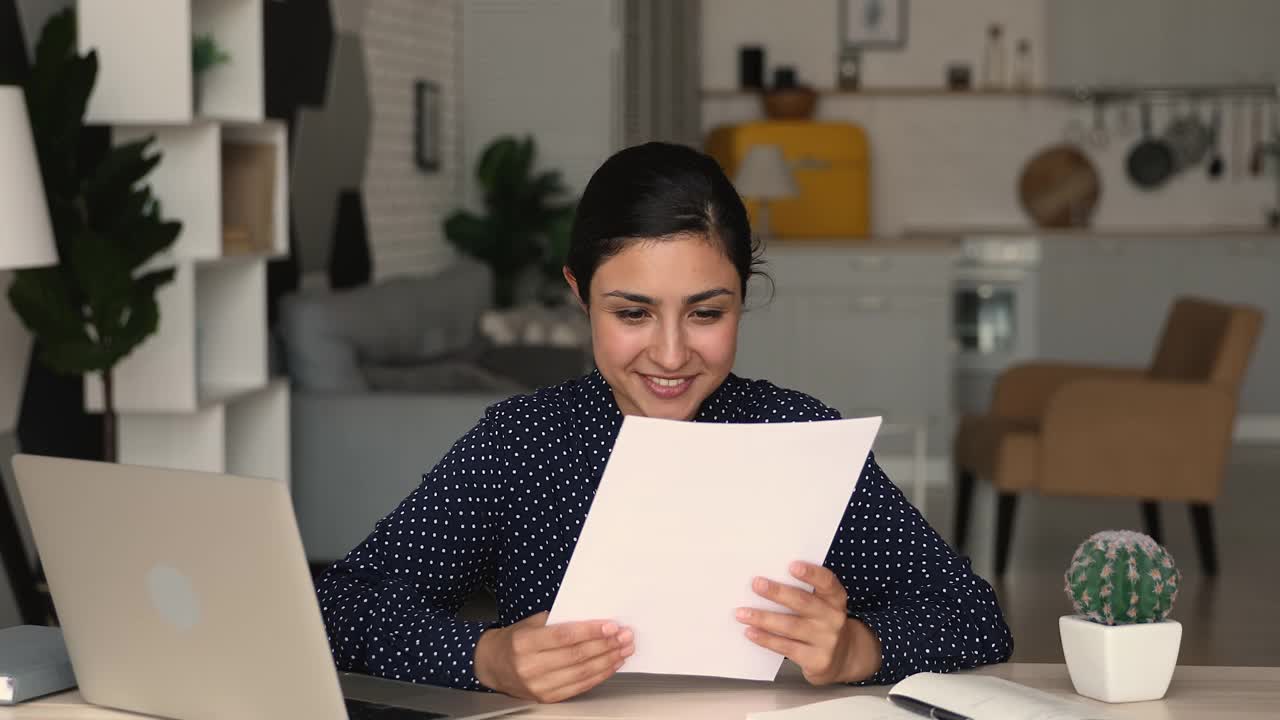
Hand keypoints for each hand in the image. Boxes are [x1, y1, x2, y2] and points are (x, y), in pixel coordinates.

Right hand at [473, 611, 633, 702]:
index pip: (563, 636)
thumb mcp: (530, 623)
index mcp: (524, 643)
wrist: (493, 666)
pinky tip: (611, 664)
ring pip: (581, 673)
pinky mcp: (547, 698)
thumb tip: (592, 617)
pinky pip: (579, 687)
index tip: (611, 626)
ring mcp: (539, 685)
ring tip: (624, 649)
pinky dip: (599, 675)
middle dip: (605, 645)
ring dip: (608, 660)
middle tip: (624, 636)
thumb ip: (557, 621)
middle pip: (576, 656)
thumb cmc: (514, 640)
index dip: (590, 631)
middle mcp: (530, 667)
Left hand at [736, 561, 880, 684]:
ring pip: (790, 626)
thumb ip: (804, 594)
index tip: (792, 566)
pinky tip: (751, 631)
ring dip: (763, 618)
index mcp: (836, 599)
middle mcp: (834, 619)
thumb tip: (766, 582)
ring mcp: (827, 641)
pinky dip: (766, 639)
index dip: (812, 574)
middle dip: (778, 593)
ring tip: (742, 613)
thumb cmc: (823, 624)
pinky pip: (786, 647)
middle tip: (756, 584)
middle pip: (804, 603)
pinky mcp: (816, 660)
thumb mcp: (823, 606)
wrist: (844, 658)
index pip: (827, 583)